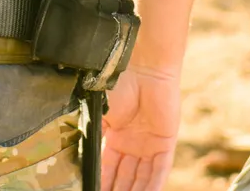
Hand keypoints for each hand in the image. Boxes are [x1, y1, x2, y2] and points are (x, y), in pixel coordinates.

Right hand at [101, 65, 182, 190]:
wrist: (142, 70)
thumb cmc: (119, 86)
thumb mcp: (100, 115)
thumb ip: (94, 136)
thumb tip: (84, 158)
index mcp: (117, 137)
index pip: (109, 167)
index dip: (103, 181)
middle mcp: (134, 144)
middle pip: (126, 176)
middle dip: (118, 190)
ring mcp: (150, 145)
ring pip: (142, 177)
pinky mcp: (166, 143)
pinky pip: (161, 169)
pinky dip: (154, 185)